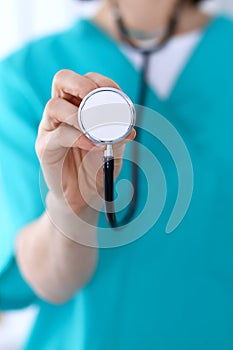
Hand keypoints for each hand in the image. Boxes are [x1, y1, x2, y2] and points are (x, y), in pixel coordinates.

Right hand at [36, 70, 134, 213]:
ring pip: (54, 106)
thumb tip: (129, 128)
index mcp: (79, 107)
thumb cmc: (98, 167)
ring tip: (96, 129)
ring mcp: (50, 129)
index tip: (118, 94)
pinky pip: (58, 136)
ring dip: (79, 114)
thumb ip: (119, 136)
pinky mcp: (45, 148)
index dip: (102, 82)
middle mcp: (62, 113)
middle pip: (62, 80)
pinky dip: (78, 137)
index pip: (85, 81)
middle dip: (81, 85)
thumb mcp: (115, 148)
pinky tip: (93, 145)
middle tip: (96, 99)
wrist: (85, 196)